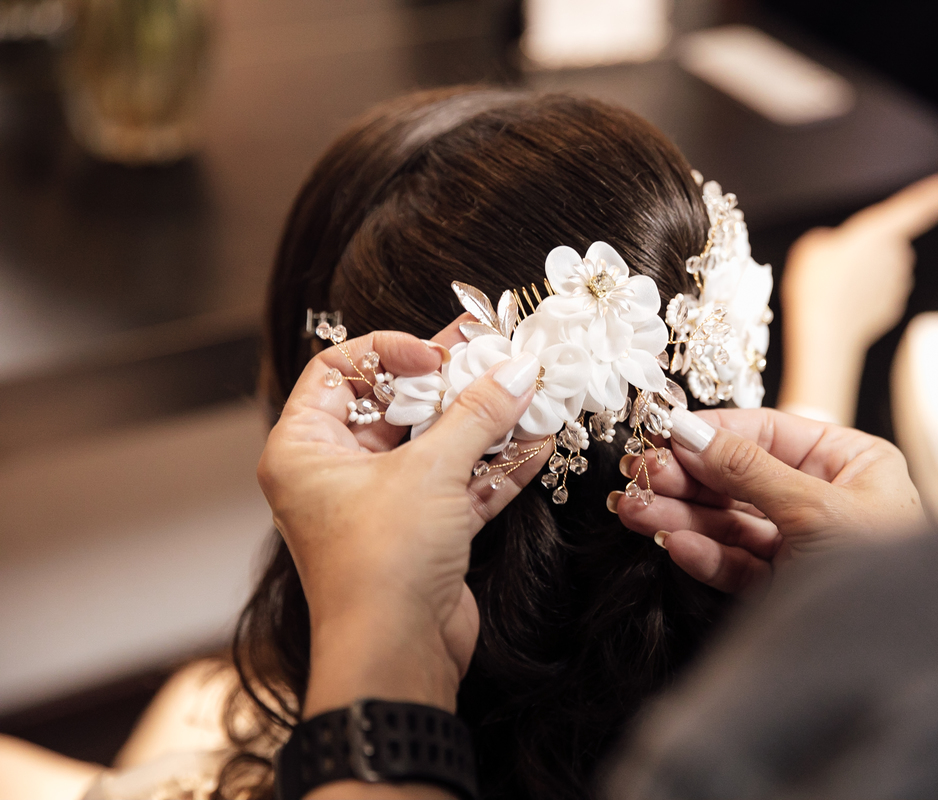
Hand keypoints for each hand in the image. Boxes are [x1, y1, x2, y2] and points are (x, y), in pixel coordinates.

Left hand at [256, 317, 548, 717]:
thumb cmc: (379, 566)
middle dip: (450, 383)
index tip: (437, 353)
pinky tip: (536, 443)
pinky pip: (459, 486)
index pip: (339, 371)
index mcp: (306, 449)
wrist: (397, 658)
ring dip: (482, 424)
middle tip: (495, 352)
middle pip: (396, 406)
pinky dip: (495, 467)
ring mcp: (382, 505)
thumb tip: (514, 372)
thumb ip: (476, 415)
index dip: (388, 352)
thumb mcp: (429, 472)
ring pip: (434, 447)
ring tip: (527, 391)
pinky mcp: (422, 535)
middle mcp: (337, 474)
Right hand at [610, 407, 924, 593]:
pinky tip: (673, 543)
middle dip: (687, 480)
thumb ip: (749, 470)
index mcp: (853, 464)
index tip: (664, 434)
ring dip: (681, 517)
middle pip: (741, 479)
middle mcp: (829, 499)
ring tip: (634, 510)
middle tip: (638, 476)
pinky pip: (739, 564)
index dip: (714, 433)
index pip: (770, 433)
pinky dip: (705, 555)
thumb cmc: (889, 576)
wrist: (908, 659)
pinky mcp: (787, 587)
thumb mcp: (818, 510)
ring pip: (732, 523)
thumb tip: (693, 435)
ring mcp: (804, 545)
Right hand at [777, 169, 937, 423]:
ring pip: (881, 269)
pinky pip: (878, 293)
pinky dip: (861, 297)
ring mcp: (897, 283)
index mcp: (880, 230)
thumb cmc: (817, 287)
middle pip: (886, 241)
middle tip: (834, 266)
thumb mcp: (811, 246)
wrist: (823, 334)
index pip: (918, 204)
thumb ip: (831, 239)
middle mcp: (897, 254)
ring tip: (834, 288)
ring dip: (861, 275)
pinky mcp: (892, 306)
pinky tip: (842, 304)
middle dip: (865, 250)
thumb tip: (839, 249)